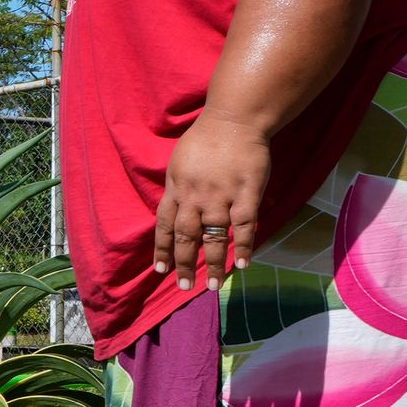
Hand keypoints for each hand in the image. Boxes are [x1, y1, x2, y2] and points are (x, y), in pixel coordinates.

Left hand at [155, 105, 272, 285]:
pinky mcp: (246, 193)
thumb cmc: (206, 138)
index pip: (164, 226)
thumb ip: (177, 188)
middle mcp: (195, 197)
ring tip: (212, 286)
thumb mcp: (179, 162)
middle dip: (183, 265)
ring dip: (212, 264)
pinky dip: (243, 247)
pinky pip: (243, 226)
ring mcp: (221, 196)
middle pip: (185, 237)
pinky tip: (243, 264)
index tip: (160, 272)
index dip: (162, 250)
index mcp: (177, 188)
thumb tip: (172, 211)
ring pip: (213, 237)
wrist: (234, 118)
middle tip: (185, 287)